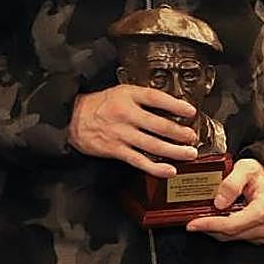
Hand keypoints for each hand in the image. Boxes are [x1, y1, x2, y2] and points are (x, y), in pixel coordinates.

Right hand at [69, 85, 198, 176]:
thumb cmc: (97, 105)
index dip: (175, 105)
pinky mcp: (115, 149)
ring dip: (175, 151)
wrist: (70, 119)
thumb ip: (141, 99)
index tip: (190, 111)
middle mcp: (125, 113)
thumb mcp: (119, 93)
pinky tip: (169, 170)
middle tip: (192, 136)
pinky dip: (156, 167)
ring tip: (189, 153)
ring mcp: (121, 133)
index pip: (156, 98)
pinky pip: (139, 160)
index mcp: (127, 95)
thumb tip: (170, 108)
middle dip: (180, 133)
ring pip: (153, 144)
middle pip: (159, 124)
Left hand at [187, 158, 263, 243]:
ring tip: (200, 218)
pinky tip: (213, 219)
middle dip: (208, 227)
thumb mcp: (246, 168)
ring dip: (214, 229)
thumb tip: (219, 203)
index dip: (211, 224)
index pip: (233, 224)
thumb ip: (232, 182)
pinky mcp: (260, 237)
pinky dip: (222, 229)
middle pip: (230, 233)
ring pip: (231, 237)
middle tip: (190, 220)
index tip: (193, 223)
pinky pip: (236, 237)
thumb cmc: (261, 176)